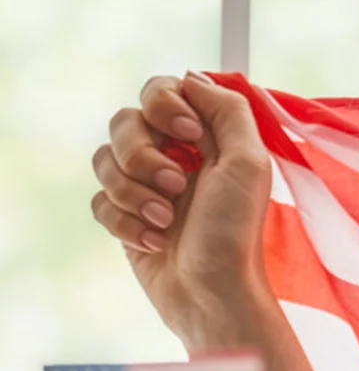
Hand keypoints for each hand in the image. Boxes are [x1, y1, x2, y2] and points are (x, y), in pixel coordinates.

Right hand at [90, 72, 275, 350]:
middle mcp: (172, 153)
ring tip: (167, 219)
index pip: (160, 90)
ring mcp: (145, 184)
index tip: (189, 134)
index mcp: (204, 134)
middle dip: (144, 155)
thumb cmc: (235, 229)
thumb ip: (226, 110)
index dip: (165, 106)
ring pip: (104, 161)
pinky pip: (98, 201)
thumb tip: (189, 77)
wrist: (212, 293)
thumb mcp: (247, 161)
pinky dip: (124, 222)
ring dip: (134, 192)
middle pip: (124, 122)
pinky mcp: (124, 216)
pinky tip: (154, 240)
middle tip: (178, 185)